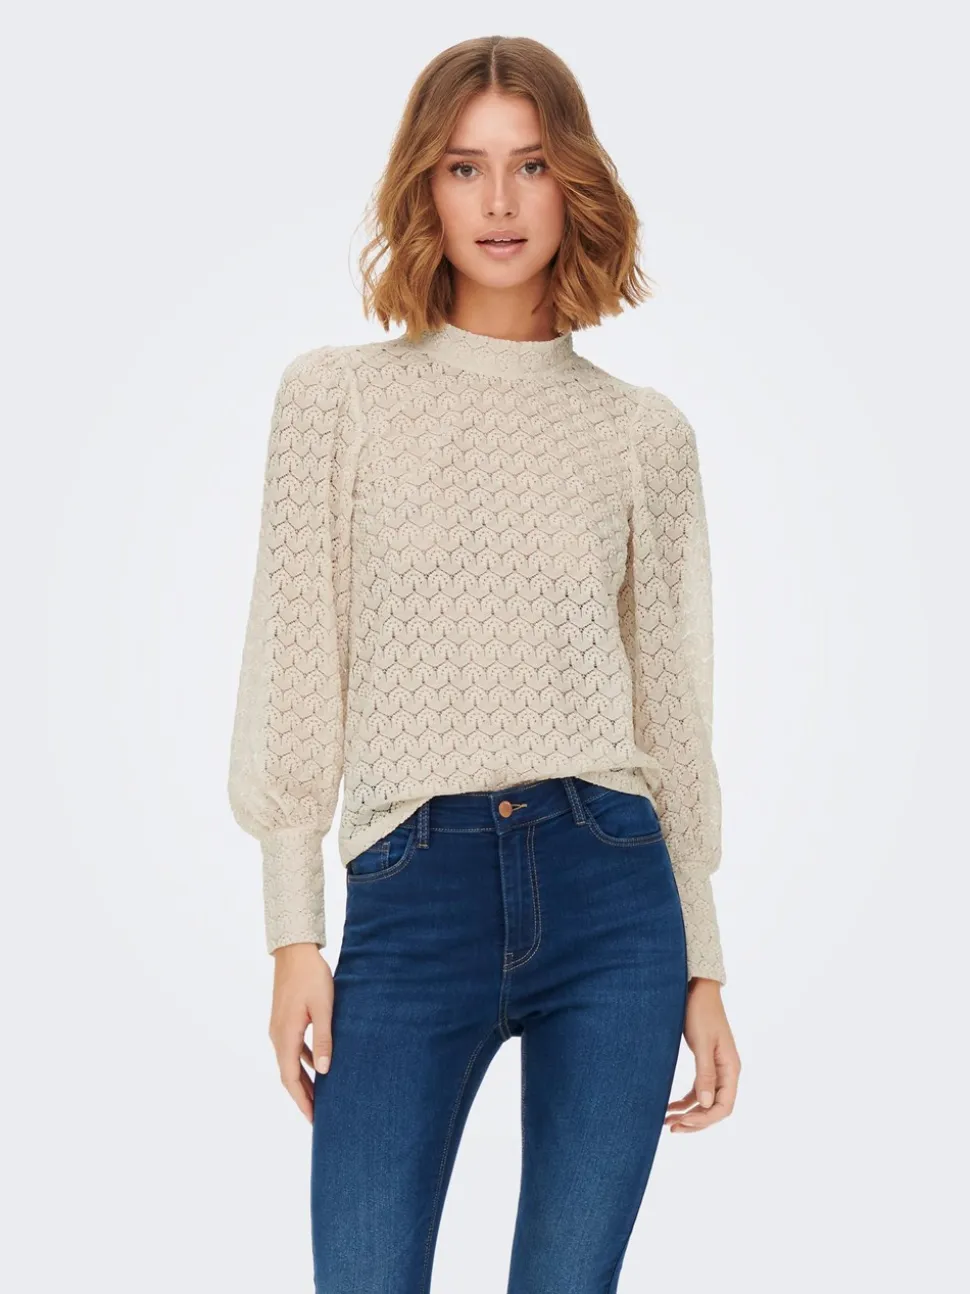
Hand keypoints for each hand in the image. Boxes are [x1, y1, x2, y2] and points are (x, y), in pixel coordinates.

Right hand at [268, 942, 333, 1122]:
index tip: (314, 1119)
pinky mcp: (284, 1019)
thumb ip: (323, 1039)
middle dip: (303, 1095)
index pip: (291, 1078)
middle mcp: (278, 1035)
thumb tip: (324, 1071)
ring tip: (321, 1095)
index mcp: (286, 1036)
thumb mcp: (323, 1008)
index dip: (302, 1100)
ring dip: (304, 1079)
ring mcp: (279, 1027)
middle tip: (319, 1116)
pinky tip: (317, 1064)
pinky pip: (292, 1048)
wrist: (294, 951)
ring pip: (290, 1061)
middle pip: (288, 1074)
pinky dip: (303, 1061)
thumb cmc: (312, 977)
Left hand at [665, 977, 740, 1133]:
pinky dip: (685, 1101)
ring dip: (688, 1113)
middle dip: (694, 1121)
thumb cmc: (701, 1012)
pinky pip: (698, 1090)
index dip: (705, 1119)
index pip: (724, 1106)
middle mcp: (726, 1072)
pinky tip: (671, 1106)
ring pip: (705, 1101)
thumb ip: (705, 1073)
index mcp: (731, 1068)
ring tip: (667, 1122)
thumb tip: (707, 1104)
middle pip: (714, 1108)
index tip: (683, 1121)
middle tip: (671, 1127)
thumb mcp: (703, 1043)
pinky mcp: (705, 1063)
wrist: (697, 990)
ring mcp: (716, 1069)